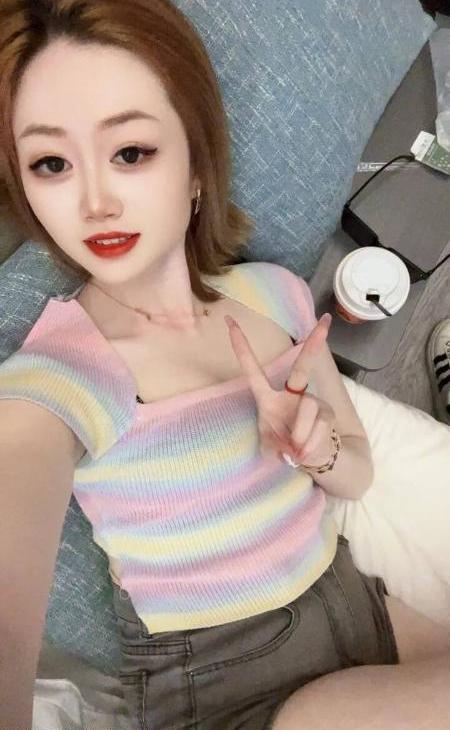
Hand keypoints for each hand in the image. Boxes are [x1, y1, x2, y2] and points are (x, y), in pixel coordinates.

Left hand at [224, 312, 335, 467]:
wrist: (311, 460)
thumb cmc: (283, 449)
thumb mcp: (270, 450)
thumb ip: (274, 446)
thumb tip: (294, 445)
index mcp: (268, 398)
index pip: (253, 369)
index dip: (241, 346)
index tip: (230, 321)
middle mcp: (292, 395)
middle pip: (302, 366)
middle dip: (314, 344)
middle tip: (324, 321)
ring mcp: (312, 402)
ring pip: (308, 407)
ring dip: (299, 433)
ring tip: (296, 450)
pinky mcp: (327, 414)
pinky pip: (319, 426)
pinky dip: (309, 444)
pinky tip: (305, 453)